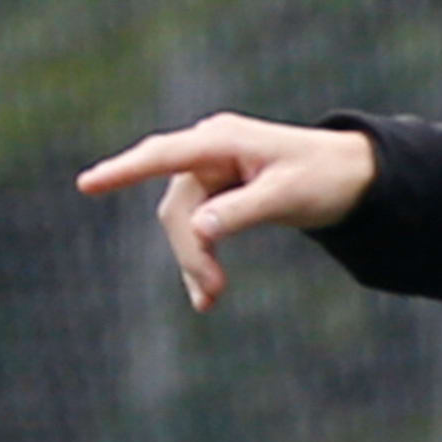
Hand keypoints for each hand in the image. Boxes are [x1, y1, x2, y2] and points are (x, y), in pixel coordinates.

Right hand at [74, 113, 377, 313]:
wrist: (353, 176)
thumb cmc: (324, 178)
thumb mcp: (287, 197)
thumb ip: (243, 211)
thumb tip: (200, 230)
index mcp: (223, 140)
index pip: (164, 155)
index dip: (125, 170)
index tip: (88, 184)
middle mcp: (210, 150)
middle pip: (176, 204)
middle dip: (188, 251)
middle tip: (213, 295)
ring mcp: (211, 170)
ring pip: (183, 220)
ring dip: (193, 261)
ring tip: (211, 300)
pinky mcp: (217, 190)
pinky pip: (196, 225)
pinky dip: (200, 256)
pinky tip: (205, 292)